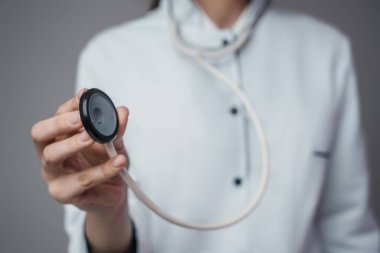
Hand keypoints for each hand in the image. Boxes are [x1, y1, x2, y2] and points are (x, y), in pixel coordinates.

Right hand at [31, 89, 129, 213]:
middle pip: (40, 133)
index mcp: (59, 137)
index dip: (70, 105)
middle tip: (80, 118)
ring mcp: (53, 174)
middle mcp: (50, 154)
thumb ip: (116, 128)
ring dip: (72, 144)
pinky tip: (119, 161)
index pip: (57, 115)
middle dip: (59, 123)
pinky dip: (103, 170)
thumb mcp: (114, 142)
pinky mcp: (63, 193)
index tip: (85, 95)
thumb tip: (122, 111)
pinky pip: (83, 180)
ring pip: (52, 156)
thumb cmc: (105, 164)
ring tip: (92, 137)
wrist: (112, 194)